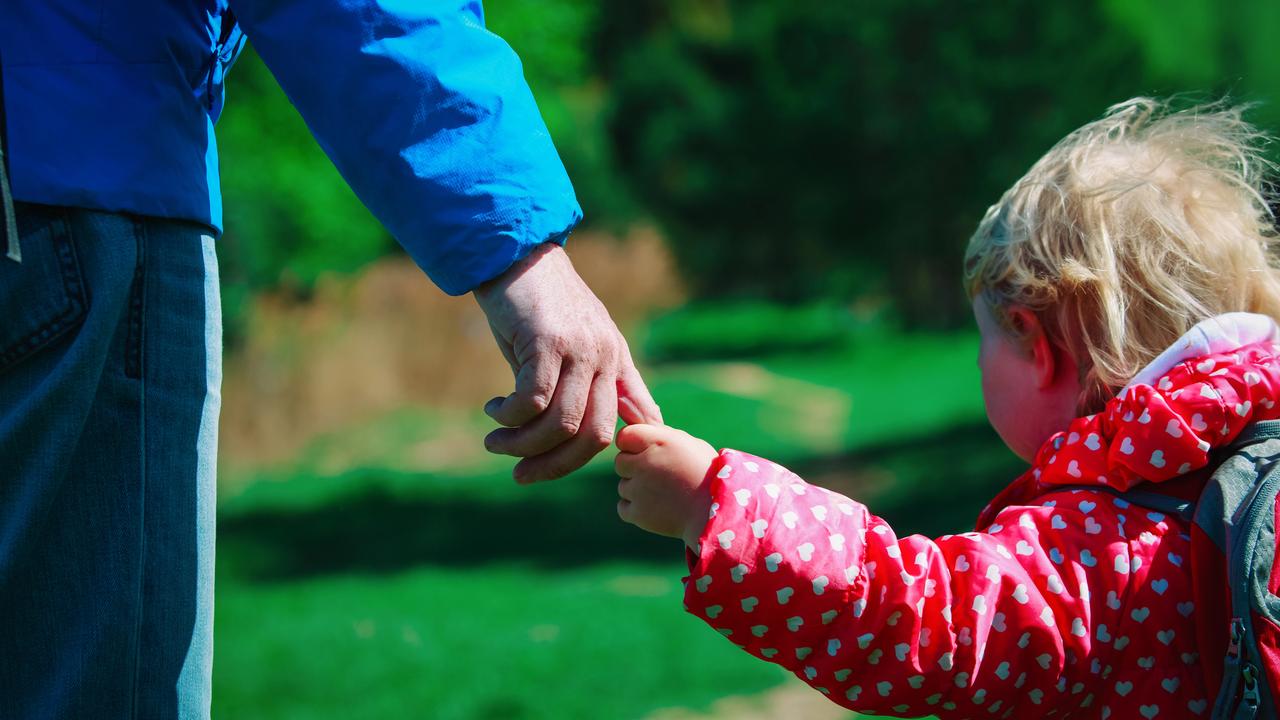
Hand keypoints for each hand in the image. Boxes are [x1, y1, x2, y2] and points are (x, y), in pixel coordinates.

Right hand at [473, 243, 662, 482]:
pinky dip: (509, 417)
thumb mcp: (572, 347)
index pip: (628, 423)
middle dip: (555, 466)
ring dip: (523, 444)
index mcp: (617, 361)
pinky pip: (533, 400)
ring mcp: (579, 349)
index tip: (560, 468)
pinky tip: (494, 410)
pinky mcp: (547, 341)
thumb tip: (613, 434)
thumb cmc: (539, 305)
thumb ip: (591, 385)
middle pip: (593, 436)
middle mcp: (606, 357)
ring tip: (496, 441)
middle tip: (521, 474)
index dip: (601, 456)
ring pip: (561, 423)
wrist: (514, 253)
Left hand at [614, 423, 717, 546]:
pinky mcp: (637, 513)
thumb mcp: (689, 444)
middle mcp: (644, 463)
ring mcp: (638, 489)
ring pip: (623, 485)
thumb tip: (642, 430)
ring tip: (664, 493)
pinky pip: (623, 507)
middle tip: (658, 476)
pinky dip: (635, 509)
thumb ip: (662, 436)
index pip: (624, 436)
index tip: (647, 453)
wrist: (717, 511)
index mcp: (657, 441)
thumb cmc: (707, 474)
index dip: (633, 444)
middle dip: (634, 467)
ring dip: (637, 489)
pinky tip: (656, 507)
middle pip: (620, 461)